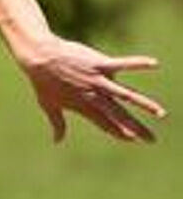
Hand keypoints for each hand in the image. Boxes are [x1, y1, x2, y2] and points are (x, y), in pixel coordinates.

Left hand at [19, 36, 166, 142]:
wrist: (39, 58)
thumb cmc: (42, 81)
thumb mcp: (49, 106)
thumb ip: (58, 124)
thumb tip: (57, 141)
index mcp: (84, 107)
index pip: (105, 124)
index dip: (119, 132)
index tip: (132, 140)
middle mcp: (94, 96)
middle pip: (119, 116)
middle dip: (136, 128)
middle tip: (151, 139)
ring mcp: (98, 80)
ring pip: (125, 95)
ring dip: (144, 104)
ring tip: (159, 113)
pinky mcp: (99, 64)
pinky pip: (122, 64)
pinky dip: (138, 63)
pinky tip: (154, 64)